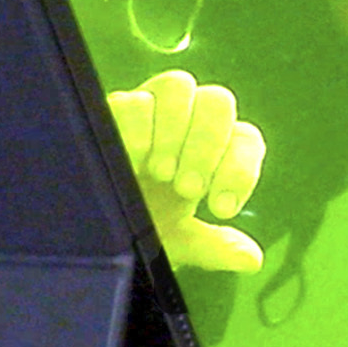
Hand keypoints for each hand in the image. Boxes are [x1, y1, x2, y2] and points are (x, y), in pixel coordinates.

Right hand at [106, 69, 266, 272]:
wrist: (97, 221)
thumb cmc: (145, 222)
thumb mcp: (179, 242)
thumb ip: (213, 247)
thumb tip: (250, 259)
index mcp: (216, 149)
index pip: (245, 139)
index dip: (240, 171)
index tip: (222, 209)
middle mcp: (191, 120)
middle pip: (218, 102)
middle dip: (206, 146)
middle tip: (188, 188)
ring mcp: (154, 108)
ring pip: (179, 86)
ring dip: (173, 130)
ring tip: (160, 172)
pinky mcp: (118, 106)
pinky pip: (134, 98)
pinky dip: (137, 126)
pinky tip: (132, 158)